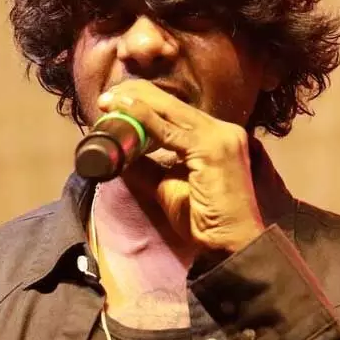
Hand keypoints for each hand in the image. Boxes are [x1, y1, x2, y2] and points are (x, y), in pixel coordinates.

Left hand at [97, 79, 264, 252]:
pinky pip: (169, 131)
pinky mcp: (211, 147)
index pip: (178, 112)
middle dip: (137, 96)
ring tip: (108, 102)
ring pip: (170, 112)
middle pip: (174, 105)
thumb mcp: (169, 186)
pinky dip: (144, 118)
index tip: (118, 101)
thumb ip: (148, 168)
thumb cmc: (206, 220)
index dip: (147, 102)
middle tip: (106, 98)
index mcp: (218, 136)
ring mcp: (220, 136)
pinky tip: (124, 109)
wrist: (232, 243)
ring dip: (136, 104)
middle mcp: (223, 130)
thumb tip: (119, 156)